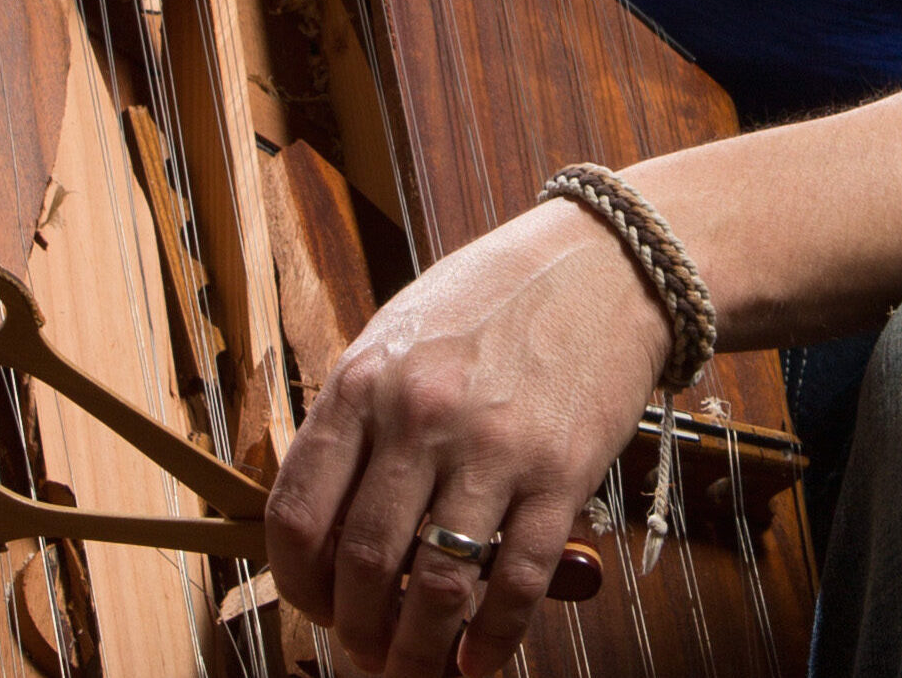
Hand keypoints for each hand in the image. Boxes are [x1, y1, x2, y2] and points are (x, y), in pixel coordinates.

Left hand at [263, 197, 668, 675]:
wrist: (604, 265)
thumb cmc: (493, 302)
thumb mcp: (398, 336)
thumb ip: (357, 418)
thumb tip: (319, 518)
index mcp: (363, 382)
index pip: (298, 512)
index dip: (297, 583)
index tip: (314, 607)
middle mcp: (419, 416)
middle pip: (361, 563)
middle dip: (354, 631)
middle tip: (364, 655)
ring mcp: (492, 447)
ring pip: (434, 587)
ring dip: (417, 653)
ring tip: (414, 673)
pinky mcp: (560, 474)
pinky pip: (515, 582)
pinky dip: (494, 639)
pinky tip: (480, 660)